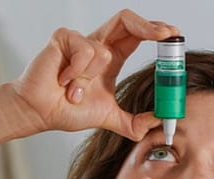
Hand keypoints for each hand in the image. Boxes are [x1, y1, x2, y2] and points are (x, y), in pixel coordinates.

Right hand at [10, 9, 179, 140]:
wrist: (40, 113)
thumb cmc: (67, 110)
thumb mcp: (109, 118)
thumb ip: (134, 122)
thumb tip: (159, 123)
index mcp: (111, 57)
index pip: (137, 34)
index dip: (155, 31)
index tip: (173, 36)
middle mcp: (98, 45)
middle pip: (127, 20)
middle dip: (148, 26)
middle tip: (165, 35)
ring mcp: (79, 40)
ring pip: (103, 51)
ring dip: (90, 79)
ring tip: (74, 91)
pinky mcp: (62, 38)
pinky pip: (84, 51)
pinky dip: (76, 73)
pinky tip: (63, 81)